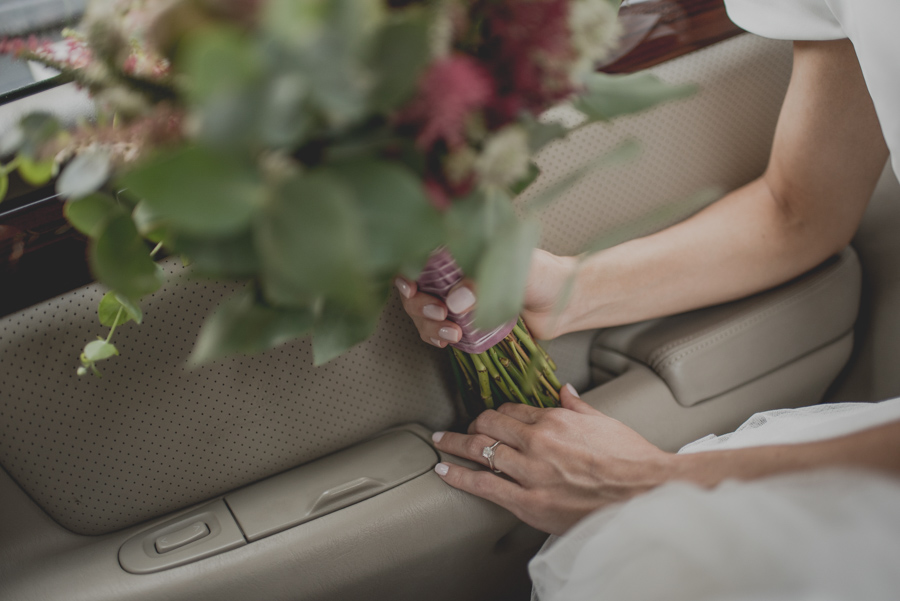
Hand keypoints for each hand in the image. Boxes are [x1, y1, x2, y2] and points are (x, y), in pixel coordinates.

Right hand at [395, 249, 577, 346]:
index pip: (417, 255)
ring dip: (428, 325)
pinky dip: (436, 337)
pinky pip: (437, 330)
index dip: (406, 271)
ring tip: (452, 332)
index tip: (410, 286)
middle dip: (419, 304)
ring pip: (422, 312)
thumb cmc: (544, 274)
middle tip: (440, 313)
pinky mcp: (464, 322)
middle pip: (414, 287)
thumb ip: (485, 282)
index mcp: (460, 250)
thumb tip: (455, 301)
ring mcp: (456, 299)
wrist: (564, 304)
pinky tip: (447, 340)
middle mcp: (452, 273)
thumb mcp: (516, 270)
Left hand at [431, 385, 673, 534]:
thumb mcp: (604, 422)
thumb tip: (564, 389)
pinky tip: (444, 471)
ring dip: (455, 445)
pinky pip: (484, 485)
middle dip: (470, 426)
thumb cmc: (631, 460)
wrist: (647, 492)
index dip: (496, 413)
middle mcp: (537, 441)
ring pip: (481, 451)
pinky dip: (459, 476)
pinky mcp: (529, 502)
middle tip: (456, 429)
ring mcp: (531, 472)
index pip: (512, 410)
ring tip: (441, 443)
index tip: (488, 418)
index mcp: (555, 419)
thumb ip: (578, 405)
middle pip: (489, 426)